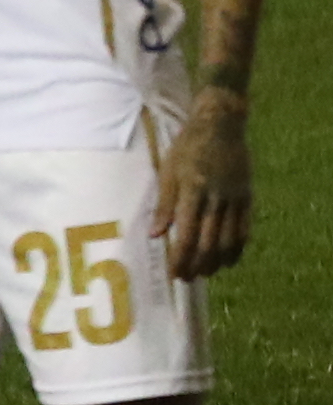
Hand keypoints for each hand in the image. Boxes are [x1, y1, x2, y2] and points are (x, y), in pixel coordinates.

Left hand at [162, 86, 256, 279]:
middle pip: (209, 242)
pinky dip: (238, 248)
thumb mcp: (167, 172)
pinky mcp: (247, 197)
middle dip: (198, 264)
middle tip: (188, 279)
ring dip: (218, 261)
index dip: (181, 258)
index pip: (187, 235)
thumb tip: (156, 235)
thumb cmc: (187, 148)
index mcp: (192, 193)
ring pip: (229, 240)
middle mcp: (216, 199)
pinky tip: (230, 260)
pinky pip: (245, 229)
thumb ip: (163, 205)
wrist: (220, 126)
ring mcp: (234, 199)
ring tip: (206, 273)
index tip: (174, 274)